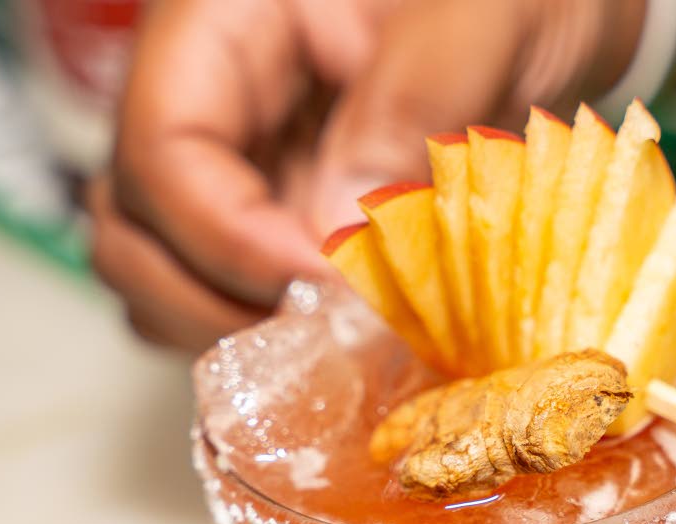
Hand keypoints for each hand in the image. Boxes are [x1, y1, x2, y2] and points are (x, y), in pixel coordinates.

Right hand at [89, 0, 641, 350]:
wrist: (542, 11)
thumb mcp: (476, 20)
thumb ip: (406, 106)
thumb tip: (336, 237)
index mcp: (223, 23)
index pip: (161, 147)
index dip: (227, 237)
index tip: (324, 284)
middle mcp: (211, 103)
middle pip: (133, 229)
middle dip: (214, 300)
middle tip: (326, 330)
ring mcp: (243, 169)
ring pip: (169, 277)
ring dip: (237, 330)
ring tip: (341, 340)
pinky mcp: (285, 219)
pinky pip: (238, 297)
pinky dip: (279, 336)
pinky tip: (356, 339)